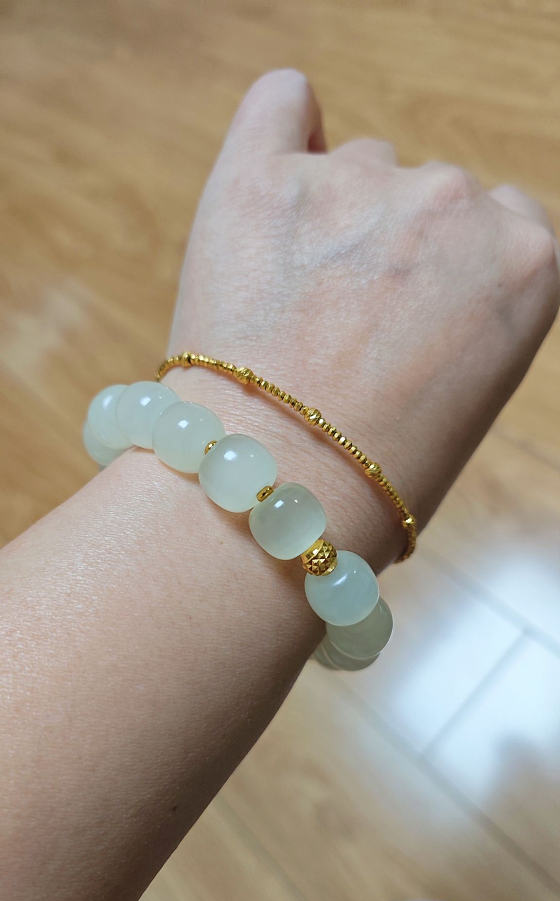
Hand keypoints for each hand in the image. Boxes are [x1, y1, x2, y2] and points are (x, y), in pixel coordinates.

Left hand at [165, 68, 558, 565]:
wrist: (277, 495)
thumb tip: (436, 270)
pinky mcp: (261, 177)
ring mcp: (357, 182)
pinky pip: (282, 103)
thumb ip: (477, 302)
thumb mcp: (477, 390)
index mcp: (527, 260)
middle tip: (347, 328)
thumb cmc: (380, 476)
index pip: (506, 223)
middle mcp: (454, 202)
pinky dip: (284, 127)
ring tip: (292, 306)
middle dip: (396, 250)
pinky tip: (278, 171)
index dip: (456, 272)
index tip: (421, 315)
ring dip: (336, 217)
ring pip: (358, 166)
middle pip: (432, 195)